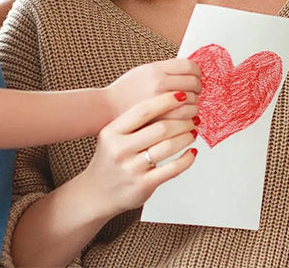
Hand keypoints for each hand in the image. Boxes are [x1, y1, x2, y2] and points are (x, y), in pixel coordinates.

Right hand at [83, 91, 198, 218]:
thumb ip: (133, 120)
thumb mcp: (112, 136)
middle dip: (182, 120)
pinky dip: (186, 159)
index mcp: (112, 132)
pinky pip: (172, 169)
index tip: (182, 96)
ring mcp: (131, 169)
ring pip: (168, 147)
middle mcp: (120, 149)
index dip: (166, 101)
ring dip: (186, 137)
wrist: (95, 194)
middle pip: (160, 128)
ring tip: (192, 132)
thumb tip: (167, 100)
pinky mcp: (143, 186)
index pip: (144, 110)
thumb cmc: (110, 159)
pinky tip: (191, 152)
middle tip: (193, 115)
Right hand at [105, 59, 201, 119]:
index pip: (189, 66)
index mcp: (156, 70)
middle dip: (198, 90)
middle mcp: (158, 86)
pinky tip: (187, 122)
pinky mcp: (159, 121)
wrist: (107, 110)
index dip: (197, 72)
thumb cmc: (125, 91)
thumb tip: (191, 71)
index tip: (197, 77)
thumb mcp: (143, 70)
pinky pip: (184, 121)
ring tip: (192, 110)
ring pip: (191, 105)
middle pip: (192, 85)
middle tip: (196, 93)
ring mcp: (158, 105)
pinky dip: (190, 122)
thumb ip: (166, 69)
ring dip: (196, 108)